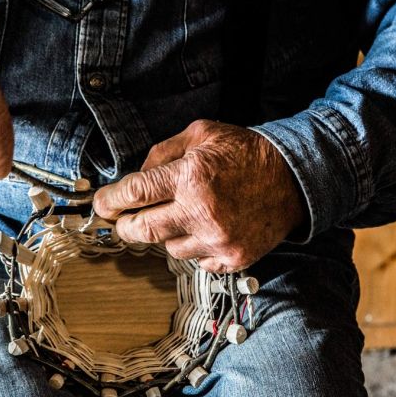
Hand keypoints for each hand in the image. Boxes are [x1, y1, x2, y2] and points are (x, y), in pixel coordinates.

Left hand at [93, 120, 306, 272]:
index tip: (102, 204)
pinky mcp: (232, 258)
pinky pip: (195, 261)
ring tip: (183, 214)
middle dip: (126, 226)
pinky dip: (193, 246)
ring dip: (166, 233)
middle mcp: (202, 212)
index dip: (110, 200)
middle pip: (142, 231)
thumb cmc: (245, 153)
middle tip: (125, 219)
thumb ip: (162, 153)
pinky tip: (205, 227)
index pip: (135, 193)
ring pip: (168, 248)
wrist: (294, 178)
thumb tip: (134, 176)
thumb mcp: (200, 135)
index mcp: (191, 177)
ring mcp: (218, 240)